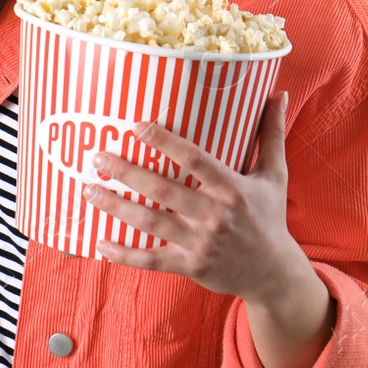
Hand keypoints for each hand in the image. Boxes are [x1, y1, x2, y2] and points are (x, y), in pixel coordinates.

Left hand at [85, 91, 334, 367]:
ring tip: (89, 190)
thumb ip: (271, 135)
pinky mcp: (191, 266)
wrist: (274, 274)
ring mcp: (201, 243)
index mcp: (232, 188)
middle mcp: (215, 215)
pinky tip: (100, 242)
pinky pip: (152, 259)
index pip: (195, 160)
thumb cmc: (269, 217)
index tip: (136, 126)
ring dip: (117, 206)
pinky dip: (124, 254)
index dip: (165, 142)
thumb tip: (278, 93)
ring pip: (151, 222)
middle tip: (98, 157)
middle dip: (127, 172)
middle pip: (163, 190)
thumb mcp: (274, 176)